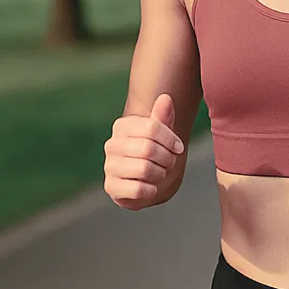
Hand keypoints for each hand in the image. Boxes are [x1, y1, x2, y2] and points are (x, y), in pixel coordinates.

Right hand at [103, 93, 185, 209]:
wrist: (143, 182)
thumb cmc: (154, 154)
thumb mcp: (161, 135)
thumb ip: (163, 117)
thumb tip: (166, 98)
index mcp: (122, 126)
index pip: (152, 127)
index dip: (170, 139)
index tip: (178, 148)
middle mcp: (112, 145)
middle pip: (148, 148)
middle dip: (167, 158)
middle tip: (169, 163)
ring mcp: (109, 166)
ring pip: (144, 169)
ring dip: (160, 174)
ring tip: (159, 173)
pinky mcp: (111, 187)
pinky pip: (138, 189)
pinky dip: (151, 190)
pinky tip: (150, 187)